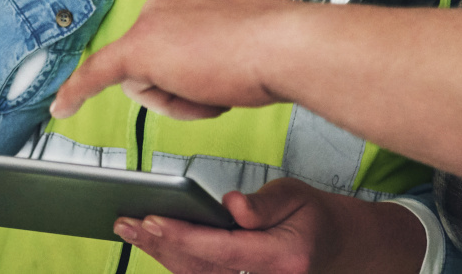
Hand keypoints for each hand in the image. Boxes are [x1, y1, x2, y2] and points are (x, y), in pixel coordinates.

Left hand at [52, 0, 300, 119]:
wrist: (281, 46)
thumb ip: (215, 47)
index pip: (178, 34)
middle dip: (183, 83)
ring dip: (176, 96)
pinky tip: (64, 107)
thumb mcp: (242, 41)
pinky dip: (79, 91)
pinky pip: (98, 73)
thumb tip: (201, 71)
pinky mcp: (139, 48)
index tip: (210, 57)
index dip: (194, 61)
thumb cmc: (275, 49)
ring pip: (147, 75)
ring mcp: (152, 18)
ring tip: (213, 87)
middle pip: (158, 57)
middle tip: (221, 86)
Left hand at [113, 178, 427, 273]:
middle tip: (125, 222)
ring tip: (128, 228)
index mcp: (283, 258)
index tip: (153, 220)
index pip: (223, 249)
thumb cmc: (314, 216)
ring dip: (160, 254)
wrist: (336, 246)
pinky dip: (174, 260)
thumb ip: (264, 203)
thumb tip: (232, 205)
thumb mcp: (296, 195)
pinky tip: (151, 241)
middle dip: (160, 246)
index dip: (185, 236)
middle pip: (202, 269)